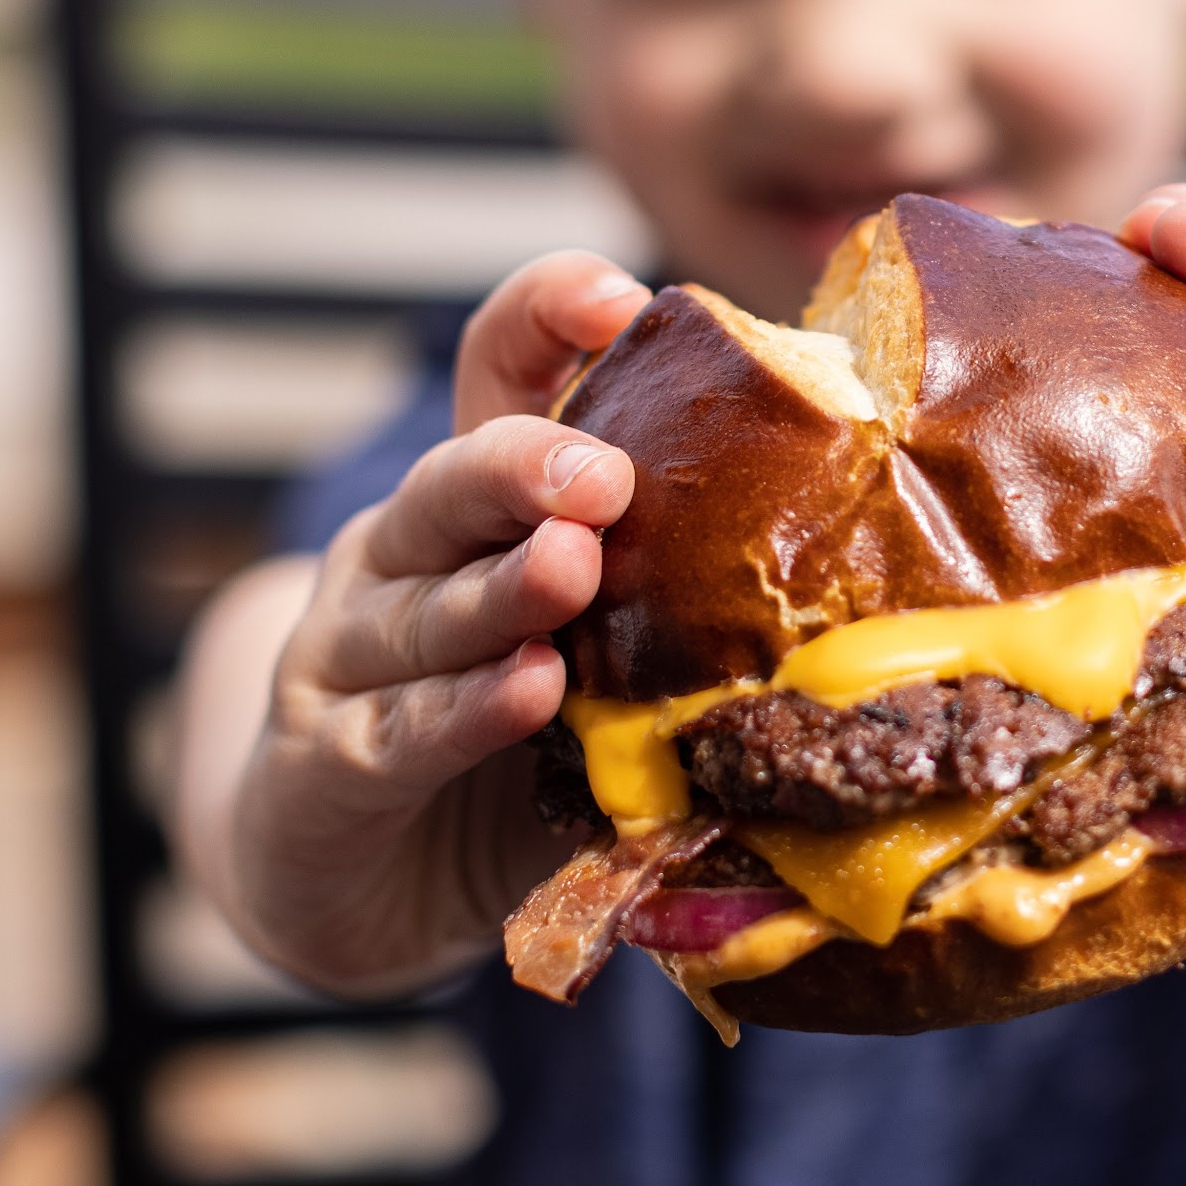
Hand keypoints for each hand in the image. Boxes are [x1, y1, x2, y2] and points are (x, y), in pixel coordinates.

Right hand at [214, 253, 650, 996]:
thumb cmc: (514, 746)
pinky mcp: (326, 765)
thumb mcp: (601, 652)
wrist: (362, 886)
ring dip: (502, 591)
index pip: (497, 375)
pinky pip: (400, 731)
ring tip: (571, 571)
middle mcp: (406, 553)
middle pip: (453, 482)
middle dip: (524, 467)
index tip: (621, 299)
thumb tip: (859, 534)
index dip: (544, 319)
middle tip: (602, 476)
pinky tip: (523, 694)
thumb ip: (676, 592)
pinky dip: (462, 712)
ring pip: (427, 606)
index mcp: (482, 502)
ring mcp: (350, 654)